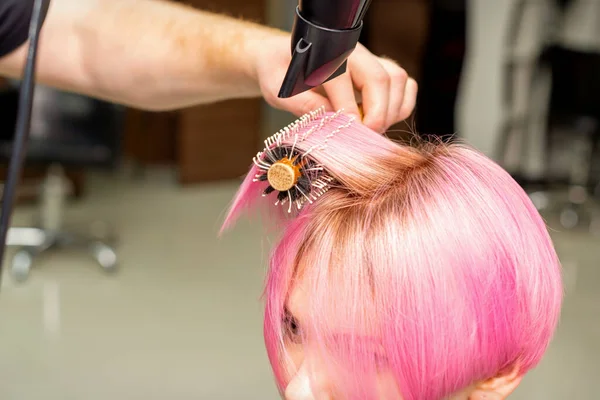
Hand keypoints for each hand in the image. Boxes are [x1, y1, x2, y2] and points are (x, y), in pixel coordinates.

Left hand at [254, 35, 417, 132]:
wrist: (285, 57)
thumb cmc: (281, 73)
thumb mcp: (279, 89)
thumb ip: (301, 104)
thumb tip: (330, 121)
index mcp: (325, 53)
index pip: (344, 80)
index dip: (349, 112)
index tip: (348, 135)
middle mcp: (354, 52)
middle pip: (380, 78)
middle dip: (377, 114)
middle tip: (365, 139)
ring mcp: (372, 59)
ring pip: (398, 80)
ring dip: (391, 111)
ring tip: (371, 131)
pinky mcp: (383, 71)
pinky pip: (406, 86)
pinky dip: (402, 107)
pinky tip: (382, 121)